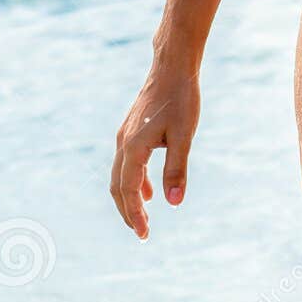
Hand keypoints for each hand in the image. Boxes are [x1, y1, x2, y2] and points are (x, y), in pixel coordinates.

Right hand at [110, 67, 199, 238]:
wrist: (172, 67)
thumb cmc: (181, 99)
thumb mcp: (184, 136)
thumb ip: (177, 169)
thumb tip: (174, 203)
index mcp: (133, 147)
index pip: (128, 191)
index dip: (134, 215)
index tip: (144, 234)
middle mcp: (123, 143)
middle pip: (117, 187)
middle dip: (128, 212)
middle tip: (142, 233)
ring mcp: (125, 135)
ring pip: (119, 176)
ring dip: (129, 198)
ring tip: (144, 217)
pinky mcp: (131, 129)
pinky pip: (126, 163)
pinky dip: (133, 181)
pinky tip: (148, 190)